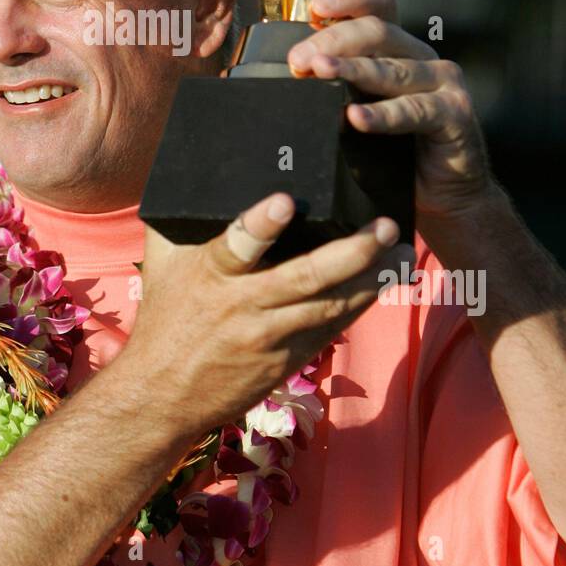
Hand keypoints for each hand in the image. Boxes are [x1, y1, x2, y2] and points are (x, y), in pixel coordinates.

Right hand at [123, 191, 410, 437]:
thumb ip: (183, 220)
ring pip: (330, 305)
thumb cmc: (164, 316)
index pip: (237, 245)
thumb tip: (195, 171)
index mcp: (211, 273)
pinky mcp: (287, 359)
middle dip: (351, 251)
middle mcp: (244, 305)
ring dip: (371, 279)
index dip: (261, 223)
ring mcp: (270, 336)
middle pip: (305, 278)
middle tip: (384, 227)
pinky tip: (384, 283)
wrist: (163, 394)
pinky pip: (331, 328)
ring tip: (403, 254)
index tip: (286, 200)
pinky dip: (359, 304)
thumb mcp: (162, 262)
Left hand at [285, 0, 492, 221]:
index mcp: (396, 48)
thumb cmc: (391, 152)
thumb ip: (332, 88)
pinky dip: (383, 114)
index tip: (315, 8)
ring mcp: (442, 82)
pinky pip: (415, 110)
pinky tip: (356, 118)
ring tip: (318, 72)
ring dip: (352, 70)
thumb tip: (283, 79)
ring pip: (392, 69)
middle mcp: (421, 56)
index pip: (377, 6)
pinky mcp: (455, 114)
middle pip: (376, 32)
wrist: (440, 195)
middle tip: (298, 60)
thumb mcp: (357, 109)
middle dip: (332, 41)